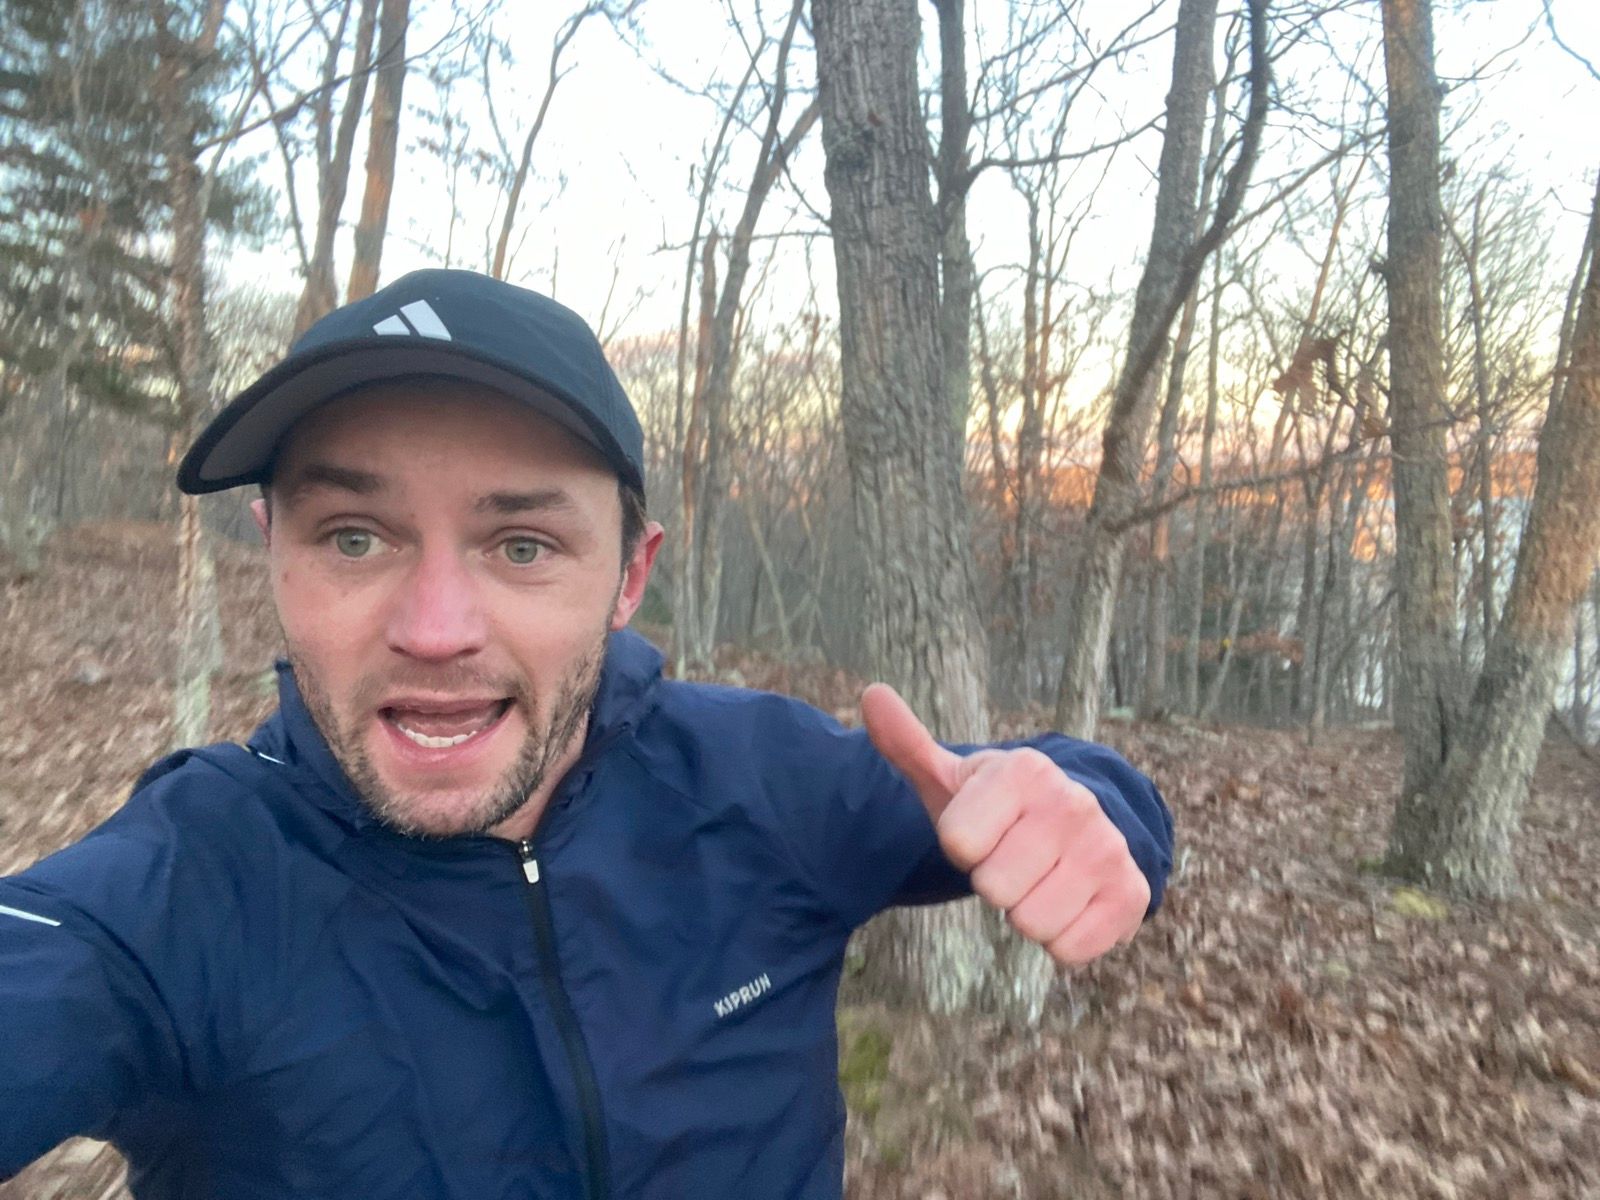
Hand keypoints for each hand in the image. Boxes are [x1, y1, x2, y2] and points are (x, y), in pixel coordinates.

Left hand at [861, 683, 1148, 966]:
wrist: (1081, 828)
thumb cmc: (999, 810)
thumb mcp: (953, 778)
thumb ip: (908, 743)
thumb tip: (872, 694)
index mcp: (1027, 770)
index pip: (957, 842)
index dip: (961, 846)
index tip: (982, 829)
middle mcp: (1074, 804)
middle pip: (993, 887)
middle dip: (993, 882)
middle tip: (1011, 859)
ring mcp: (1107, 850)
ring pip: (1030, 923)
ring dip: (1025, 913)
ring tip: (1038, 880)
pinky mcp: (1130, 895)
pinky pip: (1068, 949)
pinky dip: (1060, 939)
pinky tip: (1067, 904)